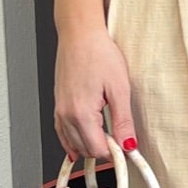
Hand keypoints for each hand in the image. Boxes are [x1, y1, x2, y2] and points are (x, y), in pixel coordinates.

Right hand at [54, 26, 136, 164]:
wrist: (79, 35)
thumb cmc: (98, 54)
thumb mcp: (119, 88)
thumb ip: (123, 121)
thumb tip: (129, 145)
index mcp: (81, 113)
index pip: (97, 149)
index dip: (115, 152)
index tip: (127, 146)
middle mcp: (66, 114)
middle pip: (84, 149)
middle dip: (103, 149)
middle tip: (120, 139)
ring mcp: (59, 110)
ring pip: (72, 143)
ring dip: (90, 145)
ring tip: (108, 136)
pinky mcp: (58, 104)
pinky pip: (63, 132)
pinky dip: (73, 140)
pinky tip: (83, 141)